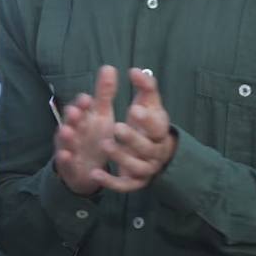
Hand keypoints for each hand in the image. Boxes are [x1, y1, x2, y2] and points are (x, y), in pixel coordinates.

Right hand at [54, 65, 117, 194]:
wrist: (86, 168)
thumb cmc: (94, 136)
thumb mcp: (101, 115)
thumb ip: (104, 93)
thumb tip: (109, 67)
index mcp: (83, 117)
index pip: (81, 107)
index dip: (83, 104)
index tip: (87, 99)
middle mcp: (73, 129)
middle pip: (70, 121)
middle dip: (72, 116)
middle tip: (75, 111)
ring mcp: (69, 147)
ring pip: (65, 140)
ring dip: (65, 136)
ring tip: (67, 131)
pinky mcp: (69, 165)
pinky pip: (65, 162)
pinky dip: (65, 159)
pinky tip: (66, 156)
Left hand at [94, 68, 176, 192]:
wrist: (155, 151)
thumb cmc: (147, 122)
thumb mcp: (148, 103)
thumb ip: (144, 86)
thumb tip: (135, 70)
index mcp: (160, 131)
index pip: (158, 126)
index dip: (147, 120)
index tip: (134, 109)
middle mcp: (156, 152)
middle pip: (147, 148)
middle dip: (132, 138)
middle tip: (116, 127)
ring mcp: (146, 168)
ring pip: (136, 167)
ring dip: (121, 157)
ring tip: (104, 144)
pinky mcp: (135, 182)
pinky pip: (125, 186)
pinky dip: (111, 181)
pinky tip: (95, 172)